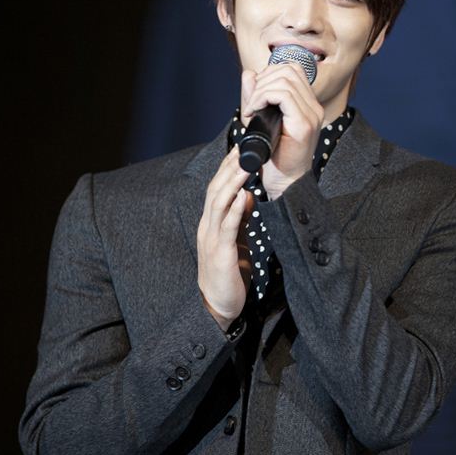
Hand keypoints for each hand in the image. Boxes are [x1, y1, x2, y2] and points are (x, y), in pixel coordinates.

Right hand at [197, 146, 252, 329]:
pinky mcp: (220, 253)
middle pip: (215, 190)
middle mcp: (207, 227)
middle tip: (243, 147)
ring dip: (233, 182)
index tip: (240, 149)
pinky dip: (235, 209)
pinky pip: (227, 227)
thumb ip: (239, 219)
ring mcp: (211, 239)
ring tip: (245, 164)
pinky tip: (243, 196)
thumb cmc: (228, 275)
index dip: (227, 168)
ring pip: (219, 203)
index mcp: (211, 223)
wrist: (217, 307)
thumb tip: (247, 195)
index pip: (216, 189)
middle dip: (229, 167)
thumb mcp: (236, 241)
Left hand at [241, 63, 323, 198]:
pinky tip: (253, 112)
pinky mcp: (303, 125)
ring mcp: (312, 115)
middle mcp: (314, 107)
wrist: (284, 182)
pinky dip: (262, 98)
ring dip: (259, 91)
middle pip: (288, 70)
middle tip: (251, 102)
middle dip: (262, 80)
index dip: (269, 73)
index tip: (255, 94)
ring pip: (284, 80)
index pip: (293, 70)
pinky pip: (283, 95)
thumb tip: (249, 74)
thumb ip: (255, 95)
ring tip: (251, 108)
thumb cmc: (274, 155)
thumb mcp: (261, 119)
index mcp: (308, 104)